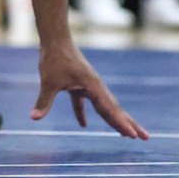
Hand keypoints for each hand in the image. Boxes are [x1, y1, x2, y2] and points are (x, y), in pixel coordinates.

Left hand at [32, 43, 147, 138]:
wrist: (55, 40)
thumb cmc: (54, 58)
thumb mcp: (49, 81)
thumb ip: (44, 101)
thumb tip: (34, 118)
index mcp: (93, 86)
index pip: (110, 109)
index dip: (121, 123)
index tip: (132, 135)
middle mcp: (95, 87)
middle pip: (115, 109)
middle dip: (130, 124)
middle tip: (145, 137)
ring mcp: (88, 86)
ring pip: (105, 107)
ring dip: (115, 120)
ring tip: (127, 133)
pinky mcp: (78, 85)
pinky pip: (85, 103)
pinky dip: (84, 114)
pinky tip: (83, 125)